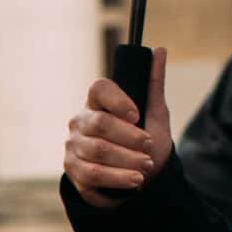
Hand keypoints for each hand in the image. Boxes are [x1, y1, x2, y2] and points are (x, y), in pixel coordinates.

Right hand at [65, 47, 171, 207]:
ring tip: (146, 166)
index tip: (137, 115)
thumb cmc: (144, 142)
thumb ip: (153, 84)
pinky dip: (118, 178)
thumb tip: (159, 50)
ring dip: (127, 160)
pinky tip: (134, 181)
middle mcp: (80, 121)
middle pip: (101, 123)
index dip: (118, 100)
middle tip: (149, 147)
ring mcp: (73, 146)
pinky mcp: (73, 171)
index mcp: (97, 102)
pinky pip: (94, 174)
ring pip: (98, 151)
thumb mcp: (154, 114)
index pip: (99, 89)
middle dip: (130, 137)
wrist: (139, 177)